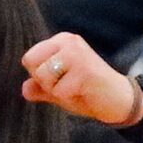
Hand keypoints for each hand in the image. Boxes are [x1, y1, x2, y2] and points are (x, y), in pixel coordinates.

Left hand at [20, 31, 138, 125]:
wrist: (118, 100)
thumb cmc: (89, 93)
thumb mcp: (59, 90)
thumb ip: (41, 88)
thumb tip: (24, 88)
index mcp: (61, 41)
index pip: (29, 58)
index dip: (39, 76)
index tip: (61, 79)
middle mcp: (68, 41)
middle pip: (32, 65)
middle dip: (46, 83)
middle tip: (69, 85)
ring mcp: (76, 53)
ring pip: (43, 77)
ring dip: (57, 91)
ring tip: (76, 88)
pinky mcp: (84, 70)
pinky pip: (58, 91)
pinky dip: (69, 98)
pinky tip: (84, 92)